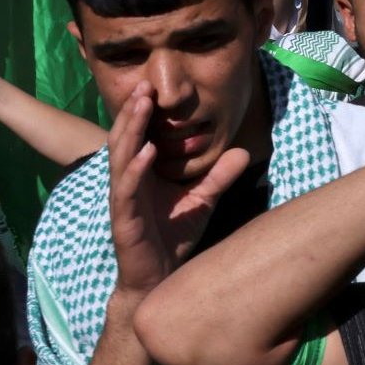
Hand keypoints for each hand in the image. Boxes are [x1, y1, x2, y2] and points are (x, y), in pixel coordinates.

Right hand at [107, 84, 250, 299]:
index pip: (139, 137)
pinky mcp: (124, 218)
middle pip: (126, 140)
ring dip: (130, 131)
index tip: (152, 87)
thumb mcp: (202, 200)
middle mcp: (129, 182)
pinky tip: (147, 151)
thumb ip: (218, 176)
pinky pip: (127, 188)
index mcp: (143, 175)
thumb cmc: (174, 237)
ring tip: (141, 106)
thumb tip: (242, 150)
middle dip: (132, 112)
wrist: (162, 279)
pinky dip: (136, 168)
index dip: (142, 113)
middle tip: (143, 85)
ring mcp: (124, 199)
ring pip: (122, 158)